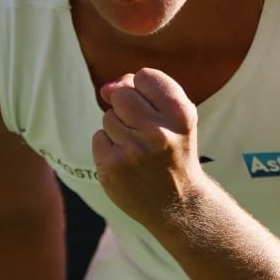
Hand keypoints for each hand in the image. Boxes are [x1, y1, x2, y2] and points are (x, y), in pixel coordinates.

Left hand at [91, 69, 204, 224]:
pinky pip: (98, 138)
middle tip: (143, 130)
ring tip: (138, 149)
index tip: (154, 109)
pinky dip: (108, 147)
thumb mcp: (175, 118)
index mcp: (181, 115)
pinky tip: (127, 162)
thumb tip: (105, 89)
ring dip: (118, 129)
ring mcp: (133, 151)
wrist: (177, 203)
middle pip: (121, 94)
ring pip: (108, 117)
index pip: (144, 76)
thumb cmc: (173, 150)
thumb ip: (144, 92)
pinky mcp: (112, 167)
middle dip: (126, 107)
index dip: (143, 90)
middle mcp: (158, 132)